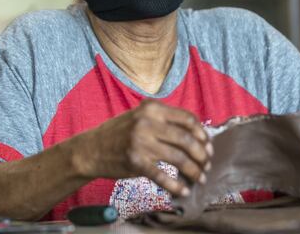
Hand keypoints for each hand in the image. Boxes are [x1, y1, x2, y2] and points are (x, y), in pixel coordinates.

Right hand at [77, 99, 211, 196]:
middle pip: (186, 139)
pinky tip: (183, 190)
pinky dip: (176, 185)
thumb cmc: (120, 133)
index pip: (187, 119)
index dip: (202, 134)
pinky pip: (162, 176)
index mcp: (152, 108)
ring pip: (178, 158)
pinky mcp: (135, 162)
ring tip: (200, 178)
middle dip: (202, 155)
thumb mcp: (141, 116)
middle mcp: (147, 122)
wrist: (92, 149)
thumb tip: (197, 134)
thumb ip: (164, 120)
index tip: (208, 146)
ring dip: (193, 171)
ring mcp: (141, 142)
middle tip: (207, 164)